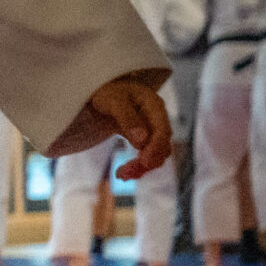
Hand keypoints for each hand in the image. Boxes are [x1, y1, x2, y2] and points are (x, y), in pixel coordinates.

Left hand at [51, 71, 171, 174]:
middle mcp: (157, 119)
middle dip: (146, 162)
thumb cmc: (107, 91)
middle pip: (162, 146)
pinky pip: (147, 155)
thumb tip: (142, 140)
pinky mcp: (143, 137)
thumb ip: (127, 118)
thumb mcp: (113, 101)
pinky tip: (123, 173)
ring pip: (156, 154)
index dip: (155, 148)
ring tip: (121, 175)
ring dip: (142, 167)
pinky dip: (138, 166)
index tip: (143, 163)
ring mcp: (151, 129)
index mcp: (154, 106)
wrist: (102, 89)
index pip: (163, 131)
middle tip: (123, 174)